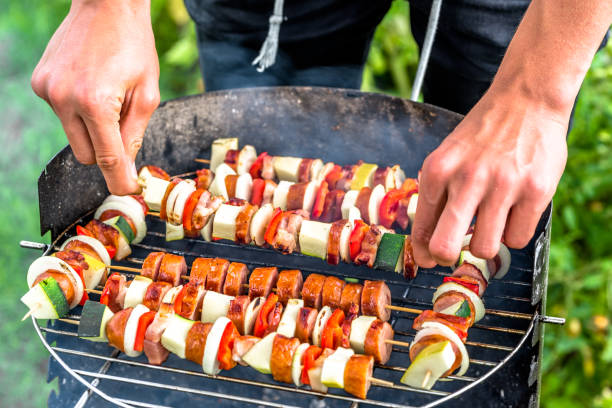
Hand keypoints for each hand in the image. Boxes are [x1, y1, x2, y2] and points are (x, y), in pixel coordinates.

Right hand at [31, 0, 159, 194]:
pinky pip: (62, 114)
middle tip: (124, 124)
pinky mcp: (40, 83)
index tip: (128, 190)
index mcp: (96, 104)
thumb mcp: (148, 93)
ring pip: (73, 136)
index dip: (119, 180)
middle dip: (106, 149)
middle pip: (87, 155)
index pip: (107, 159)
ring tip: (107, 94)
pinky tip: (90, 84)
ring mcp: (47, 91)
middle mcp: (65, 100)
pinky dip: (78, 110)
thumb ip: (135, 134)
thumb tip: (126, 167)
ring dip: (92, 127)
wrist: (106, 4)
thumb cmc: (134, 45)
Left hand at [412, 88, 567, 266]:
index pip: (422, 227)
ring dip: (485, 243)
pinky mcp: (535, 191)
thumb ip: (437, 195)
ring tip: (490, 221)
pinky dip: (514, 232)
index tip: (429, 258)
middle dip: (445, 258)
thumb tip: (427, 245)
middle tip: (452, 254)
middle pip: (445, 246)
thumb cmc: (483, 135)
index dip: (424, 251)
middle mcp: (467, 178)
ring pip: (484, 249)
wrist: (525, 99)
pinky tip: (513, 211)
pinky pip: (518, 239)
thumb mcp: (448, 157)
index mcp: (438, 170)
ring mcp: (502, 185)